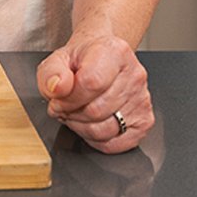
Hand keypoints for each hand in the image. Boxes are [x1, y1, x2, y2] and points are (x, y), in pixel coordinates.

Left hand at [36, 32, 151, 153]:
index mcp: (116, 53)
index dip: (68, 99)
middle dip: (72, 114)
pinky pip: (114, 144)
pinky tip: (91, 123)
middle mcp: (135, 75)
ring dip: (82, 127)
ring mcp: (142, 99)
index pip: (91, 83)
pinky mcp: (144, 120)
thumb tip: (57, 88)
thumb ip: (51, 73)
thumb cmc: (82, 62)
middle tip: (66, 106)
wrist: (102, 59)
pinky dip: (96, 140)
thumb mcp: (58, 60)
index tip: (58, 99)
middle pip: (96, 111)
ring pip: (105, 130)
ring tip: (77, 112)